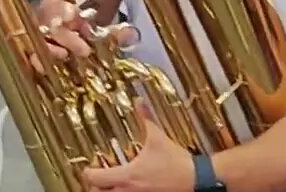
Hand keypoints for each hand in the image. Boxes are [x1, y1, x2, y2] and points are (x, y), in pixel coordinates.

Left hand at [80, 107, 195, 191]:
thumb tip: (139, 102)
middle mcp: (130, 191)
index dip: (88, 172)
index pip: (96, 179)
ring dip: (108, 191)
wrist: (197, 180)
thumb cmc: (177, 163)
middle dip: (95, 186)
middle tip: (97, 177)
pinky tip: (128, 186)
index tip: (88, 167)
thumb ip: (146, 118)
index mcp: (128, 175)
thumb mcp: (158, 137)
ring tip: (109, 183)